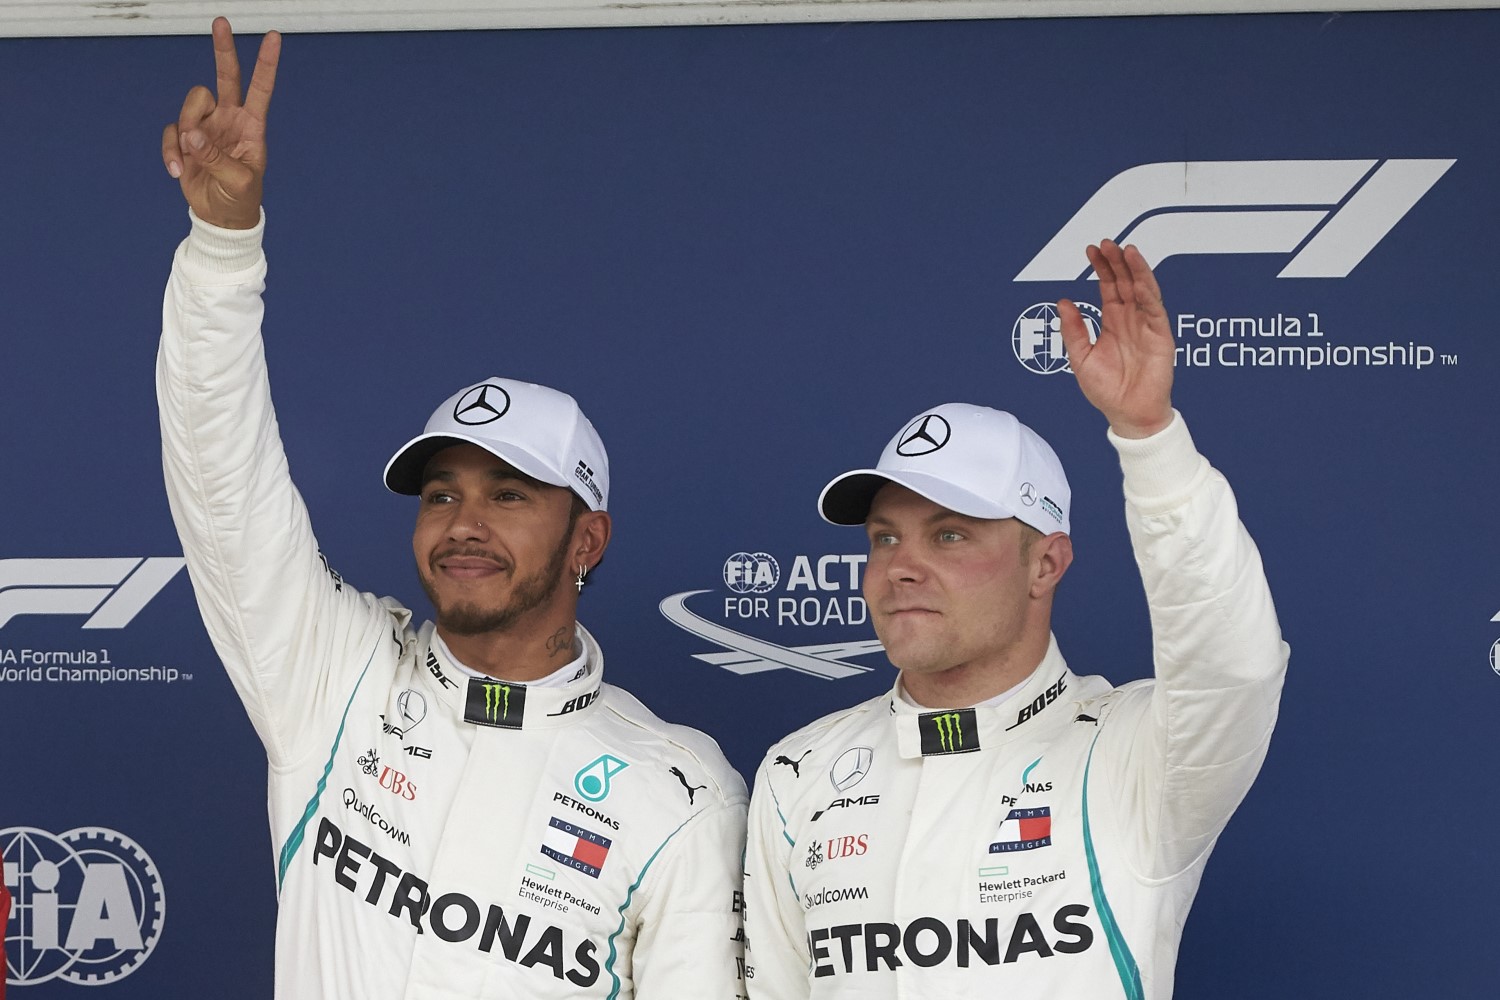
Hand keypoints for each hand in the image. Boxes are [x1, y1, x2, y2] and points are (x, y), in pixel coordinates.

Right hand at [161, 17, 280, 229]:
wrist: (220, 217)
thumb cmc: (241, 198)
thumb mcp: (238, 181)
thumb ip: (216, 158)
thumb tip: (192, 134)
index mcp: (252, 126)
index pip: (260, 89)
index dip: (265, 64)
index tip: (273, 36)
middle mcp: (229, 119)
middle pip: (225, 76)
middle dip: (223, 50)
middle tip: (222, 21)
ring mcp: (206, 126)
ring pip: (191, 104)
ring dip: (188, 131)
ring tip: (192, 158)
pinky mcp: (185, 138)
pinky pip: (172, 131)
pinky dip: (171, 150)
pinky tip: (178, 171)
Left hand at [1057, 240, 1174, 438]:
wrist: (1128, 415)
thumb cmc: (1107, 391)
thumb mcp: (1080, 358)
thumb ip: (1072, 331)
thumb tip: (1062, 302)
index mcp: (1112, 322)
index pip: (1108, 287)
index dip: (1101, 268)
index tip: (1091, 250)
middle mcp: (1131, 320)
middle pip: (1124, 282)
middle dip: (1116, 262)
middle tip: (1107, 243)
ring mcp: (1146, 325)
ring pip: (1142, 289)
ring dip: (1135, 269)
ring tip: (1125, 250)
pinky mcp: (1160, 336)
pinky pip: (1154, 308)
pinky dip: (1147, 291)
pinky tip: (1138, 277)